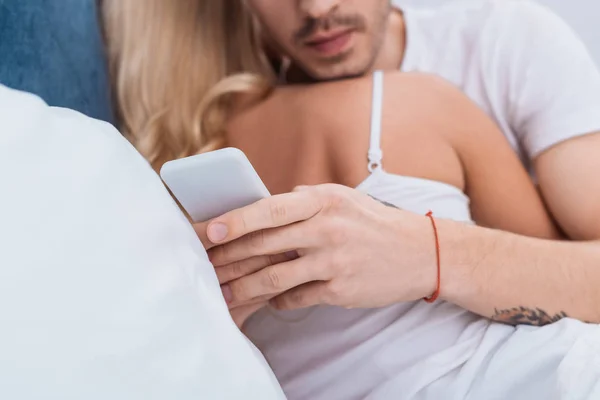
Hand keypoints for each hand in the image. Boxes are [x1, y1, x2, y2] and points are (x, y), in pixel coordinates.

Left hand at [196, 184, 439, 311]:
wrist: (422, 252)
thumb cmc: (376, 222)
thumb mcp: (344, 198)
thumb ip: (306, 198)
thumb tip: (268, 200)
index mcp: (324, 201)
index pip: (271, 209)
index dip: (237, 220)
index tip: (210, 231)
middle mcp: (327, 229)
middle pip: (265, 245)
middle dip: (228, 257)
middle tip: (205, 265)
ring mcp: (334, 261)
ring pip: (274, 277)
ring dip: (243, 286)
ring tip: (224, 292)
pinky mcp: (340, 290)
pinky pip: (296, 297)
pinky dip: (278, 300)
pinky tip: (269, 300)